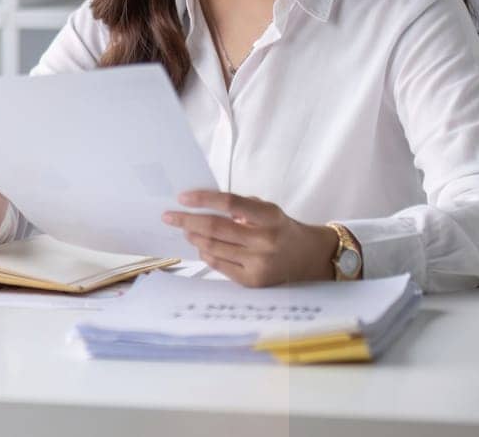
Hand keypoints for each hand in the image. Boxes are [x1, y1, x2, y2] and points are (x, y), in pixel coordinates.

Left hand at [161, 191, 337, 286]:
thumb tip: (202, 205)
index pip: (231, 204)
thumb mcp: (268, 210)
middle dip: (187, 221)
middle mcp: (265, 241)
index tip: (182, 197)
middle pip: (216, 228)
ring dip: (194, 237)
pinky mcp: (252, 282)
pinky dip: (206, 254)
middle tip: (169, 216)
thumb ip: (241, 207)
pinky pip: (219, 266)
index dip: (204, 199)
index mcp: (271, 217)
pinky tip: (201, 246)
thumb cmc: (282, 229)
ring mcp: (259, 264)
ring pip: (214, 248)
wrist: (310, 259)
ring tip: (186, 230)